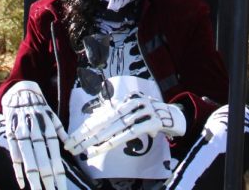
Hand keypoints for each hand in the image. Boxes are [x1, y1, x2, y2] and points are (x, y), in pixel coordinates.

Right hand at [3, 81, 66, 189]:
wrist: (20, 91)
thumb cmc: (39, 108)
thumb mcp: (53, 117)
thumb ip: (61, 133)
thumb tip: (71, 148)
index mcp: (49, 129)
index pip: (55, 155)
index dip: (58, 172)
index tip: (61, 186)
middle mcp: (36, 132)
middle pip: (43, 159)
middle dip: (48, 179)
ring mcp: (22, 133)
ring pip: (29, 159)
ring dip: (33, 177)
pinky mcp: (10, 134)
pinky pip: (15, 154)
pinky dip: (18, 169)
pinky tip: (22, 183)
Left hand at [64, 93, 185, 156]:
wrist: (177, 116)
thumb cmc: (152, 116)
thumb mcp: (134, 112)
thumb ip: (118, 114)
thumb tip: (95, 117)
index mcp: (126, 100)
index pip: (101, 115)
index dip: (86, 127)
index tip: (71, 138)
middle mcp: (133, 103)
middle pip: (104, 120)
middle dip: (86, 134)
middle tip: (71, 145)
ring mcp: (143, 111)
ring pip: (115, 126)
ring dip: (97, 139)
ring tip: (83, 148)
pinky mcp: (152, 121)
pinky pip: (129, 132)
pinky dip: (115, 140)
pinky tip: (103, 146)